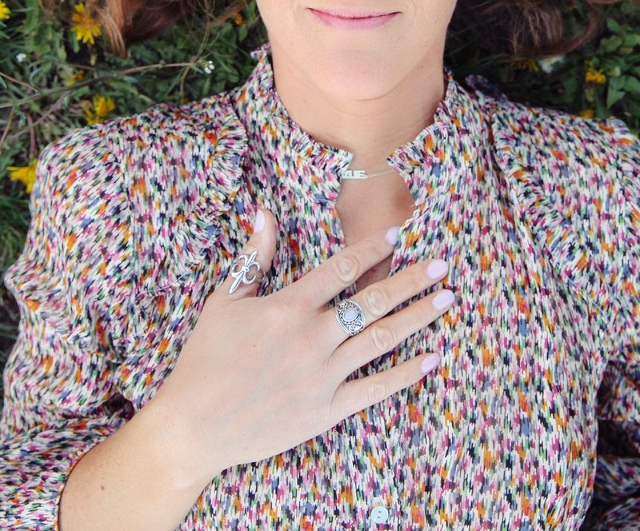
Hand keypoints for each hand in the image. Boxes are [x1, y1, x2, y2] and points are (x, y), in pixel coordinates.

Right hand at [151, 209, 453, 488]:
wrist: (192, 426)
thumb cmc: (205, 358)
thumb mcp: (224, 300)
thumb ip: (252, 257)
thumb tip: (263, 211)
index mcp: (287, 307)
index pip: (341, 269)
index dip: (372, 249)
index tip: (399, 236)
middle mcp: (311, 338)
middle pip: (373, 301)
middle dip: (412, 280)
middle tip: (443, 265)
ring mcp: (322, 376)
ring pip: (381, 339)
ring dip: (418, 318)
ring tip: (447, 299)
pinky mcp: (325, 411)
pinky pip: (374, 389)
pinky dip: (405, 374)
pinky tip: (431, 359)